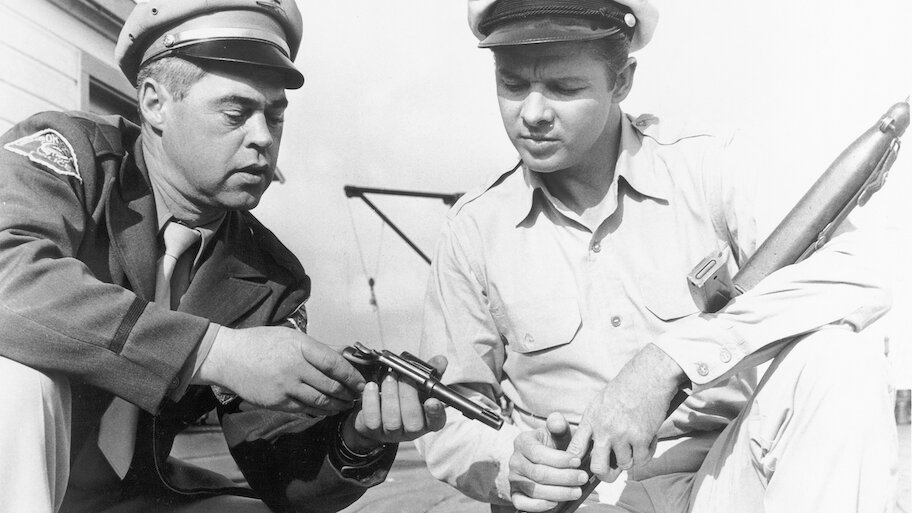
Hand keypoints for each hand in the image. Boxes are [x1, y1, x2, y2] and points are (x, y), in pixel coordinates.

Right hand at [197, 326, 364, 415]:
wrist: (227, 357)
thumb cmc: (261, 342)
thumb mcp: (291, 336)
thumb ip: (319, 348)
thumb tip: (346, 353)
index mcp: (300, 347)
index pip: (334, 363)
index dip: (352, 375)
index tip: (362, 381)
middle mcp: (294, 367)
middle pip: (331, 385)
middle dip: (348, 392)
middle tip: (358, 395)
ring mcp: (285, 386)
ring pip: (320, 401)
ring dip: (337, 405)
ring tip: (346, 404)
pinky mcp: (277, 402)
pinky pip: (304, 409)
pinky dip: (319, 410)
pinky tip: (327, 409)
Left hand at [342, 355, 448, 450]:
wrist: (377, 407)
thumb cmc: (402, 395)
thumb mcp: (419, 383)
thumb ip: (430, 372)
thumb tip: (440, 360)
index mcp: (427, 419)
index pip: (437, 421)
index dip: (435, 412)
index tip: (432, 400)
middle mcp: (411, 430)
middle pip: (413, 423)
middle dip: (408, 396)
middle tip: (403, 376)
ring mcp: (391, 433)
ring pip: (392, 421)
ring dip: (390, 396)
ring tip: (389, 377)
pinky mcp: (372, 430)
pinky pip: (372, 420)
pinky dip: (371, 401)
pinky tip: (372, 386)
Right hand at [509, 413, 588, 511]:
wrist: (544, 461)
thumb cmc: (554, 446)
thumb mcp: (557, 433)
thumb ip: (558, 425)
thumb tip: (557, 421)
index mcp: (523, 442)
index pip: (539, 453)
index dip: (559, 459)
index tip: (578, 461)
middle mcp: (515, 461)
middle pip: (539, 473)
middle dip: (564, 477)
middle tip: (583, 478)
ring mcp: (513, 479)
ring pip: (534, 490)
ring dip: (558, 493)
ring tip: (577, 491)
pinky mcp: (515, 495)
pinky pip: (523, 504)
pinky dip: (540, 505)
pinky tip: (557, 503)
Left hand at [567, 344, 684, 482]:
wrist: (649, 376)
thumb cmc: (626, 386)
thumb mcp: (601, 402)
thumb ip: (596, 424)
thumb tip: (595, 447)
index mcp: (591, 419)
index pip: (574, 449)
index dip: (574, 464)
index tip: (580, 470)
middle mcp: (604, 429)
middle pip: (598, 468)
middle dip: (605, 475)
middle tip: (612, 472)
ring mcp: (622, 434)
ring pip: (625, 464)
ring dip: (632, 458)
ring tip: (636, 443)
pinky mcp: (641, 437)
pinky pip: (642, 459)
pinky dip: (647, 453)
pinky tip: (648, 439)